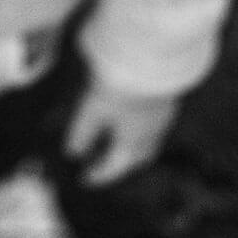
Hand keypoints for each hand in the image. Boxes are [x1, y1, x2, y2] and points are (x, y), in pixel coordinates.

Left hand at [63, 81, 179, 186]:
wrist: (152, 57)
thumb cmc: (121, 87)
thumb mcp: (92, 111)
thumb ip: (81, 134)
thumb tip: (72, 153)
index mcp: (133, 142)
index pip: (114, 167)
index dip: (98, 174)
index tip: (85, 180)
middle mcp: (151, 134)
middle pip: (136, 157)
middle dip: (119, 163)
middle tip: (102, 163)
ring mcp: (162, 116)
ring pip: (147, 140)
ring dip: (130, 145)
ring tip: (114, 140)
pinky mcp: (166, 97)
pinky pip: (154, 122)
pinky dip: (139, 126)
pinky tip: (131, 116)